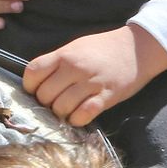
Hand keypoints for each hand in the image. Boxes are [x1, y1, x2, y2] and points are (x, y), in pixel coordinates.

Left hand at [23, 24, 166, 126]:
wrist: (137, 47)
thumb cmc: (102, 48)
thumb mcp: (75, 47)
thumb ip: (56, 62)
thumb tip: (36, 82)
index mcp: (64, 54)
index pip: (33, 72)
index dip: (29, 86)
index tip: (35, 91)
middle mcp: (75, 68)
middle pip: (45, 95)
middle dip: (46, 104)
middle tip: (54, 103)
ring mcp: (91, 83)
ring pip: (62, 108)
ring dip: (61, 114)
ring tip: (67, 110)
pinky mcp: (107, 96)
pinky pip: (84, 115)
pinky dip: (77, 120)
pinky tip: (79, 115)